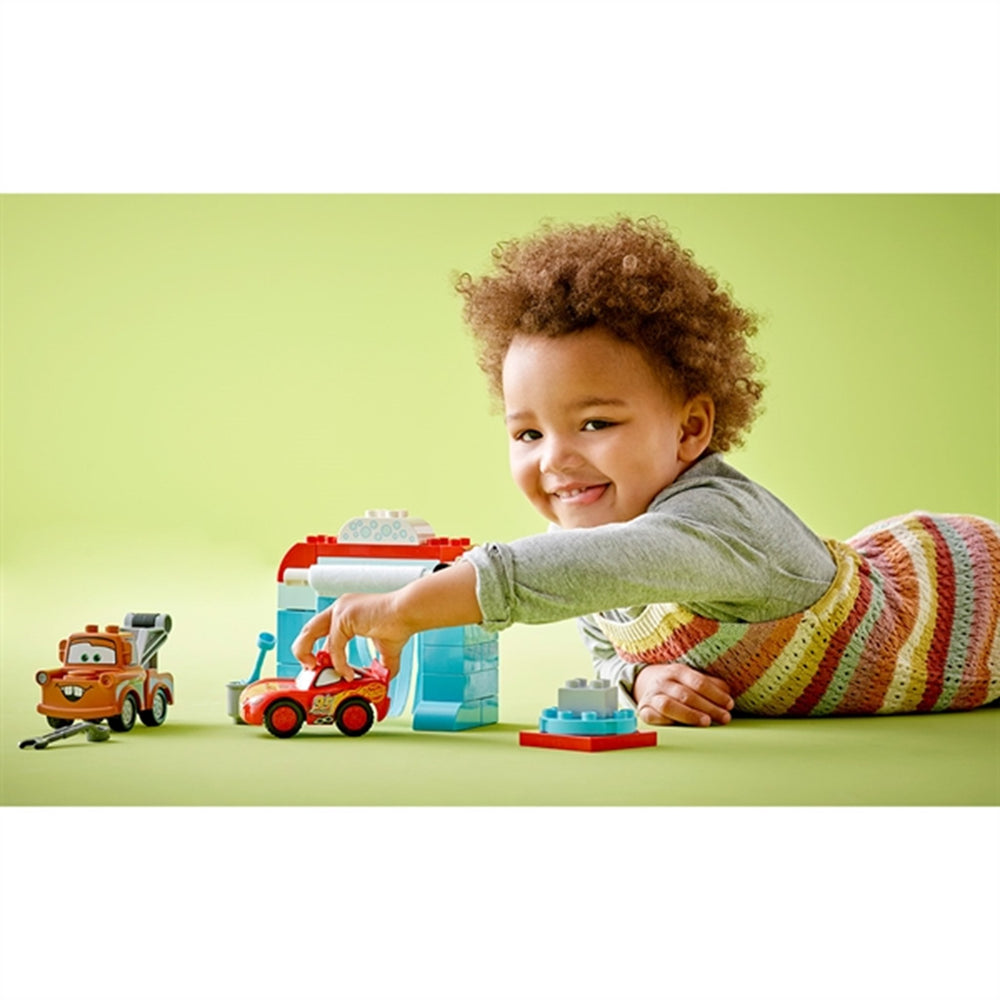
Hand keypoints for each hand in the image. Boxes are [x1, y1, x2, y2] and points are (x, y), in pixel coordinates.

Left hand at [290, 591, 413, 681]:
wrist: (409, 613)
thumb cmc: (400, 624)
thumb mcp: (385, 650)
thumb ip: (379, 665)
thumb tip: (384, 682)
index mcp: (346, 612)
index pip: (321, 631)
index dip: (317, 649)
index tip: (320, 666)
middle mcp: (340, 608)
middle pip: (308, 628)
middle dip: (303, 650)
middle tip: (309, 668)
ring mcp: (340, 610)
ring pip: (310, 633)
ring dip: (307, 654)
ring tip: (314, 669)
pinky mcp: (343, 617)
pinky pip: (334, 646)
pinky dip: (339, 662)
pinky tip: (347, 672)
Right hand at [631, 662, 733, 726]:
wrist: (647, 682)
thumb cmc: (678, 684)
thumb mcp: (693, 678)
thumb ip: (711, 685)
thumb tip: (727, 695)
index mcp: (677, 671)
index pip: (698, 682)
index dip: (716, 694)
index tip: (729, 705)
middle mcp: (663, 682)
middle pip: (686, 695)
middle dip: (708, 707)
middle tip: (724, 717)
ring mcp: (651, 696)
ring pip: (669, 705)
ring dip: (689, 715)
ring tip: (706, 722)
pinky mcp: (643, 710)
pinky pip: (653, 717)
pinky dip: (667, 721)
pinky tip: (681, 726)